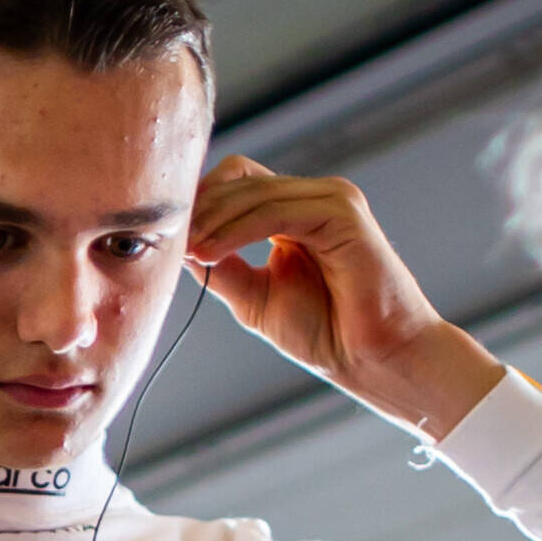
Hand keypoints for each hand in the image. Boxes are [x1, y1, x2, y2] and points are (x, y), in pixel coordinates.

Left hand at [189, 157, 502, 441]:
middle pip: (240, 179)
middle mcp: (315, 197)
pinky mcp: (343, 212)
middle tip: (167, 241)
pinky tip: (211, 251)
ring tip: (188, 251)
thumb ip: (224, 265)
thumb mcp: (256, 297)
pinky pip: (276, 210)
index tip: (165, 236)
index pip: (237, 184)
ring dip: (212, 221)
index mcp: (297, 213)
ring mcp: (332, 200)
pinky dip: (237, 229)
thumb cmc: (328, 334)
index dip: (199, 203)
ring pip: (254, 192)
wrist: (375, 361)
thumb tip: (179, 245)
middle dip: (198, 209)